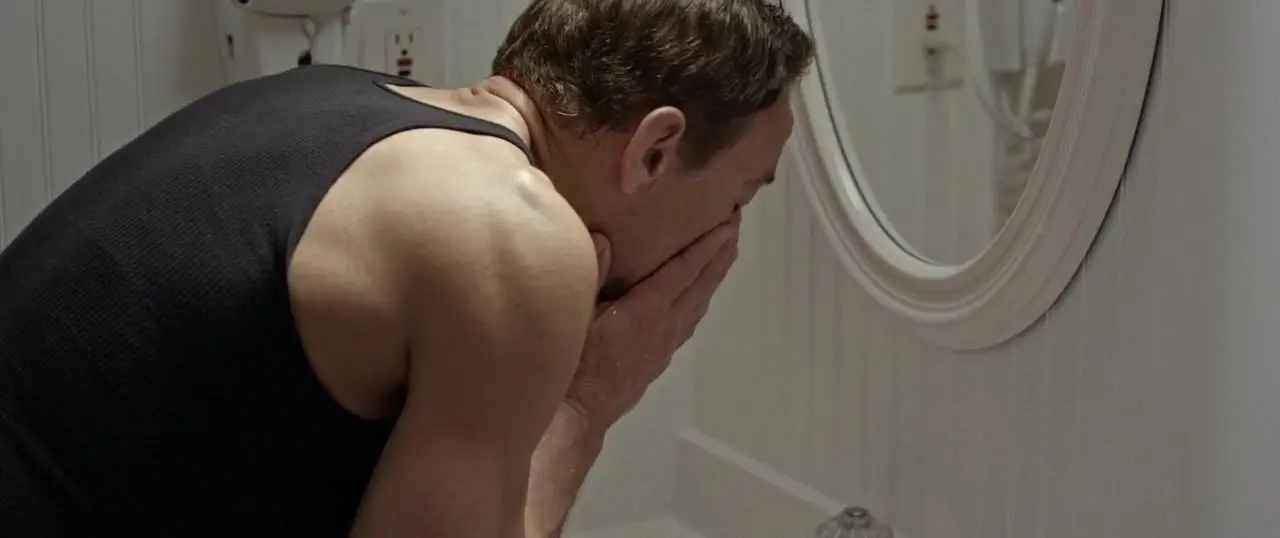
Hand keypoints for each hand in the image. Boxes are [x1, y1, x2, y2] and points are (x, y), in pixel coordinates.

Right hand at [564, 217, 740, 431]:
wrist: (578, 414)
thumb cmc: (573, 363)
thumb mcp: (575, 315)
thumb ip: (592, 275)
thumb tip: (606, 238)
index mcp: (647, 310)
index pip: (684, 270)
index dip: (707, 246)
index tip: (727, 224)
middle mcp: (664, 325)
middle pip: (700, 285)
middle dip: (719, 255)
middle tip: (736, 227)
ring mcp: (664, 345)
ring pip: (698, 304)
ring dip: (713, 278)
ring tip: (725, 257)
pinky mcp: (657, 360)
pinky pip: (688, 322)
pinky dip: (699, 302)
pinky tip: (698, 302)